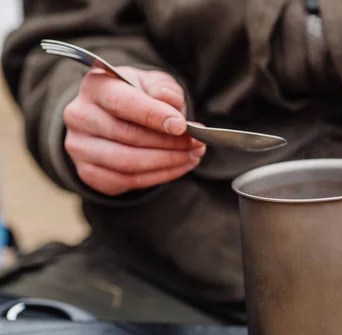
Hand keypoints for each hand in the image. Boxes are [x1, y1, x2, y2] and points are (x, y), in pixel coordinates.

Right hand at [63, 66, 204, 195]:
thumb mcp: (153, 83)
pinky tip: (179, 167)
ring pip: (128, 162)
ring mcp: (81, 147)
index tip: (182, 126)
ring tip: (192, 155)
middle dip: (169, 143)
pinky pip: (128, 181)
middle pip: (128, 136)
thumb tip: (170, 102)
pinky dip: (159, 176)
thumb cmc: (137, 96)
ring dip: (167, 162)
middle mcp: (80, 116)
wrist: (115, 117)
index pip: (123, 103)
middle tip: (197, 143)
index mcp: (95, 86)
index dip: (154, 115)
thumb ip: (163, 88)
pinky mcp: (89, 172)